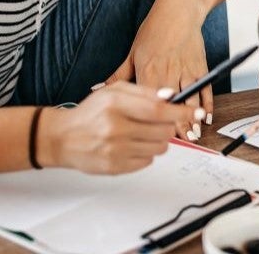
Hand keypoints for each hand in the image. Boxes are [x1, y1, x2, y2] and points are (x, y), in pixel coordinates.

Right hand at [41, 82, 179, 173]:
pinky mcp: (115, 167)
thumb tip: (171, 96)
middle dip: (167, 126)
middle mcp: (115, 128)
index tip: (195, 112)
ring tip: (140, 134)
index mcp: (115, 105)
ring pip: (159, 148)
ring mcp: (115, 150)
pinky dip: (145, 153)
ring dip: (157, 140)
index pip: (158, 110)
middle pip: (163, 131)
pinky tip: (130, 145)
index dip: (181, 111)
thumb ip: (143, 92)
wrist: (63, 138)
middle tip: (157, 122)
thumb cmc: (91, 112)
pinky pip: (147, 162)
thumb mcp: (114, 91)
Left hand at [105, 0, 210, 139]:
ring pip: (191, 100)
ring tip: (192, 136)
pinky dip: (206, 105)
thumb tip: (96, 89)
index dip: (153, 122)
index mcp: (149, 71)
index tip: (153, 136)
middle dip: (175, 126)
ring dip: (192, 120)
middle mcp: (169, 73)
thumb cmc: (154, 30)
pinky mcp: (200, 66)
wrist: (179, 10)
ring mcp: (187, 70)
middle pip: (172, 106)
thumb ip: (117, 76)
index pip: (150, 103)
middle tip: (178, 143)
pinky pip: (206, 90)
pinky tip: (205, 117)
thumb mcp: (132, 52)